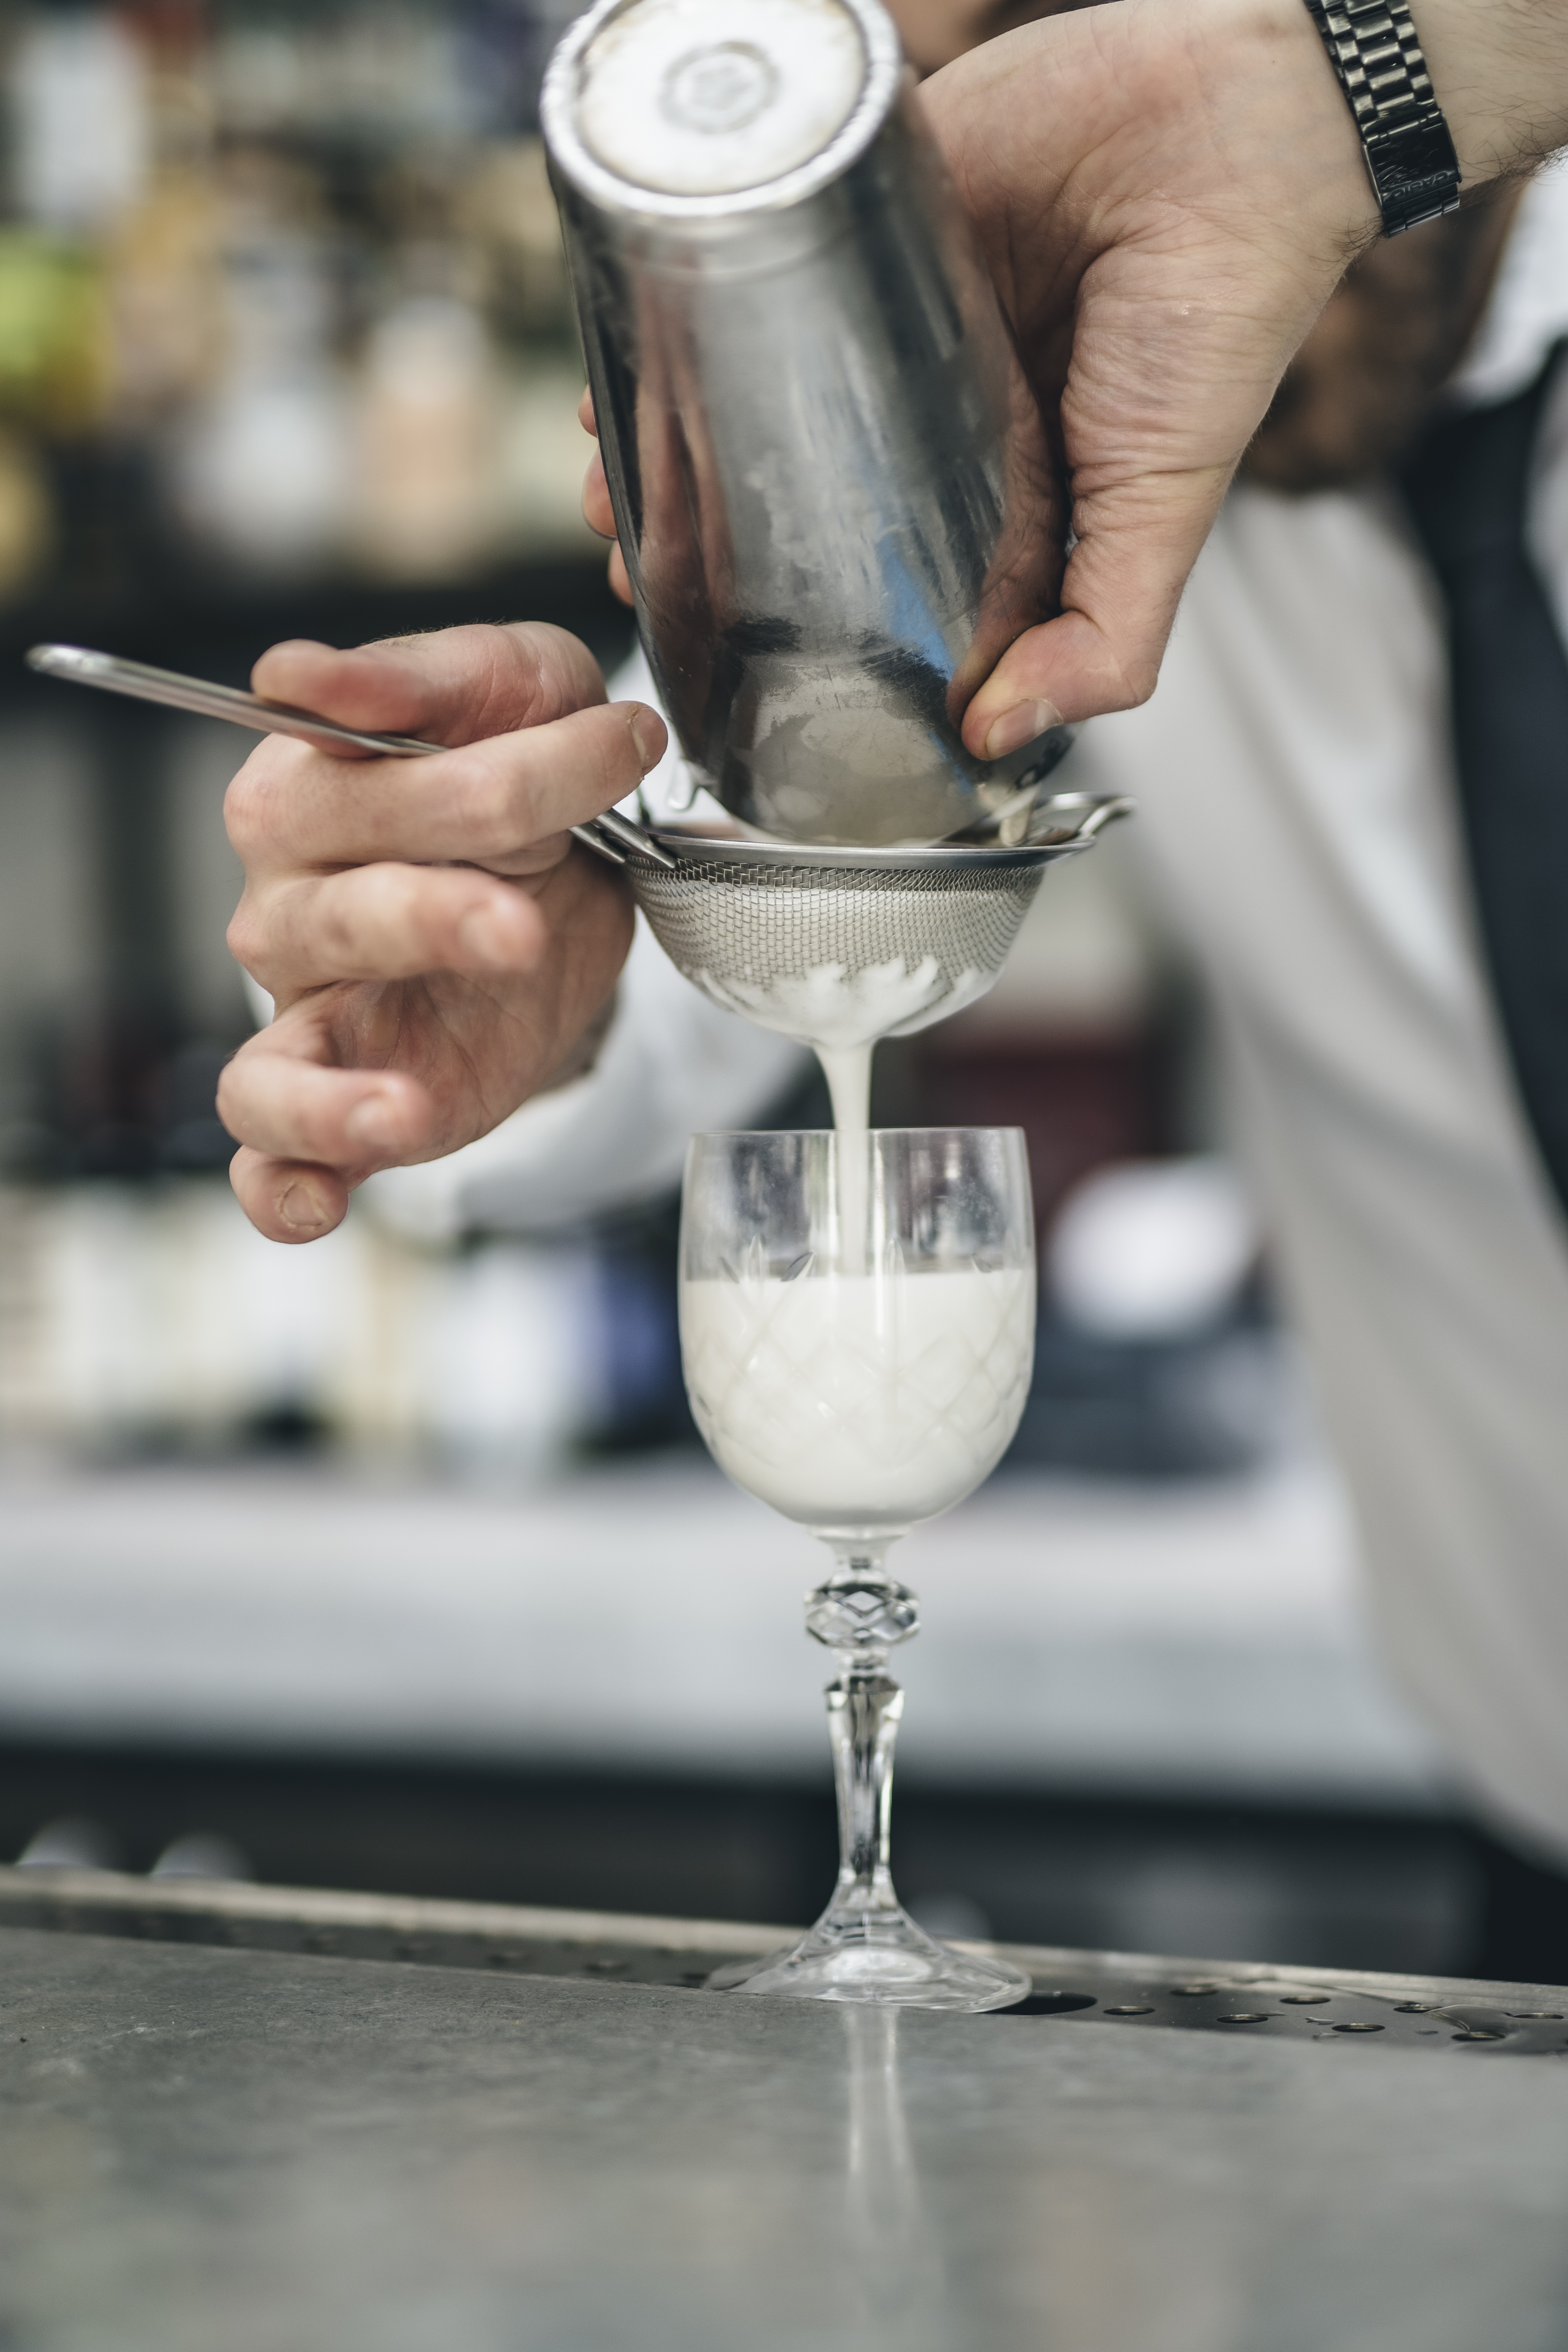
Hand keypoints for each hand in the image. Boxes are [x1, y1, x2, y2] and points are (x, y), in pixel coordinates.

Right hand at [218, 624, 665, 1243]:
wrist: (581, 879)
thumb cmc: (519, 766)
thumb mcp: (514, 685)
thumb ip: (417, 678)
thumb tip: (296, 673)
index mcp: (306, 789)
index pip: (359, 778)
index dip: (487, 773)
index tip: (608, 746)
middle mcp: (284, 906)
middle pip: (338, 916)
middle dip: (436, 916)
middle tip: (524, 921)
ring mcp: (304, 1012)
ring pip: (275, 1064)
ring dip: (337, 1093)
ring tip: (403, 1109)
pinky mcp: (346, 1104)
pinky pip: (272, 1160)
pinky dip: (283, 1187)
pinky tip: (316, 1204)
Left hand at [580, 0, 1567, 738]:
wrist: (1233, 126)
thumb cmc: (1219, 322)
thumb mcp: (1166, 515)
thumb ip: (1103, 641)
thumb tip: (992, 743)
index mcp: (992, 497)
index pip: (872, 578)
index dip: (792, 617)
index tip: (716, 646)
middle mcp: (929, 414)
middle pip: (792, 485)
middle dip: (709, 530)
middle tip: (638, 563)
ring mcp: (887, 314)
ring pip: (754, 380)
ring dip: (677, 427)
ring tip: (613, 470)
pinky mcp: (866, 213)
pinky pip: (756, 258)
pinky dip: (688, 301)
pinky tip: (630, 344)